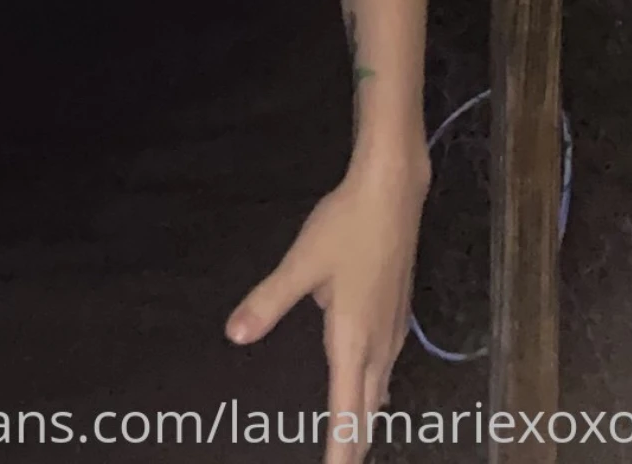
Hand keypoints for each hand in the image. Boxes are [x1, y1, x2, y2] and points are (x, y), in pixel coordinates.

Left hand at [222, 160, 427, 463]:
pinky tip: (371, 390)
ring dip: (365, 417)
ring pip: (379, 388)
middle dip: (355, 442)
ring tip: (353, 441)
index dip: (340, 448)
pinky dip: (374, 390)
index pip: (346, 411)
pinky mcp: (396, 314)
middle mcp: (378, 344)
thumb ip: (268, 302)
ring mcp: (392, 330)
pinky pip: (385, 367)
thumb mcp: (300, 263)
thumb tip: (235, 335)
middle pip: (367, 408)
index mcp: (353, 340)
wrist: (393, 194)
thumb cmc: (345, 227)